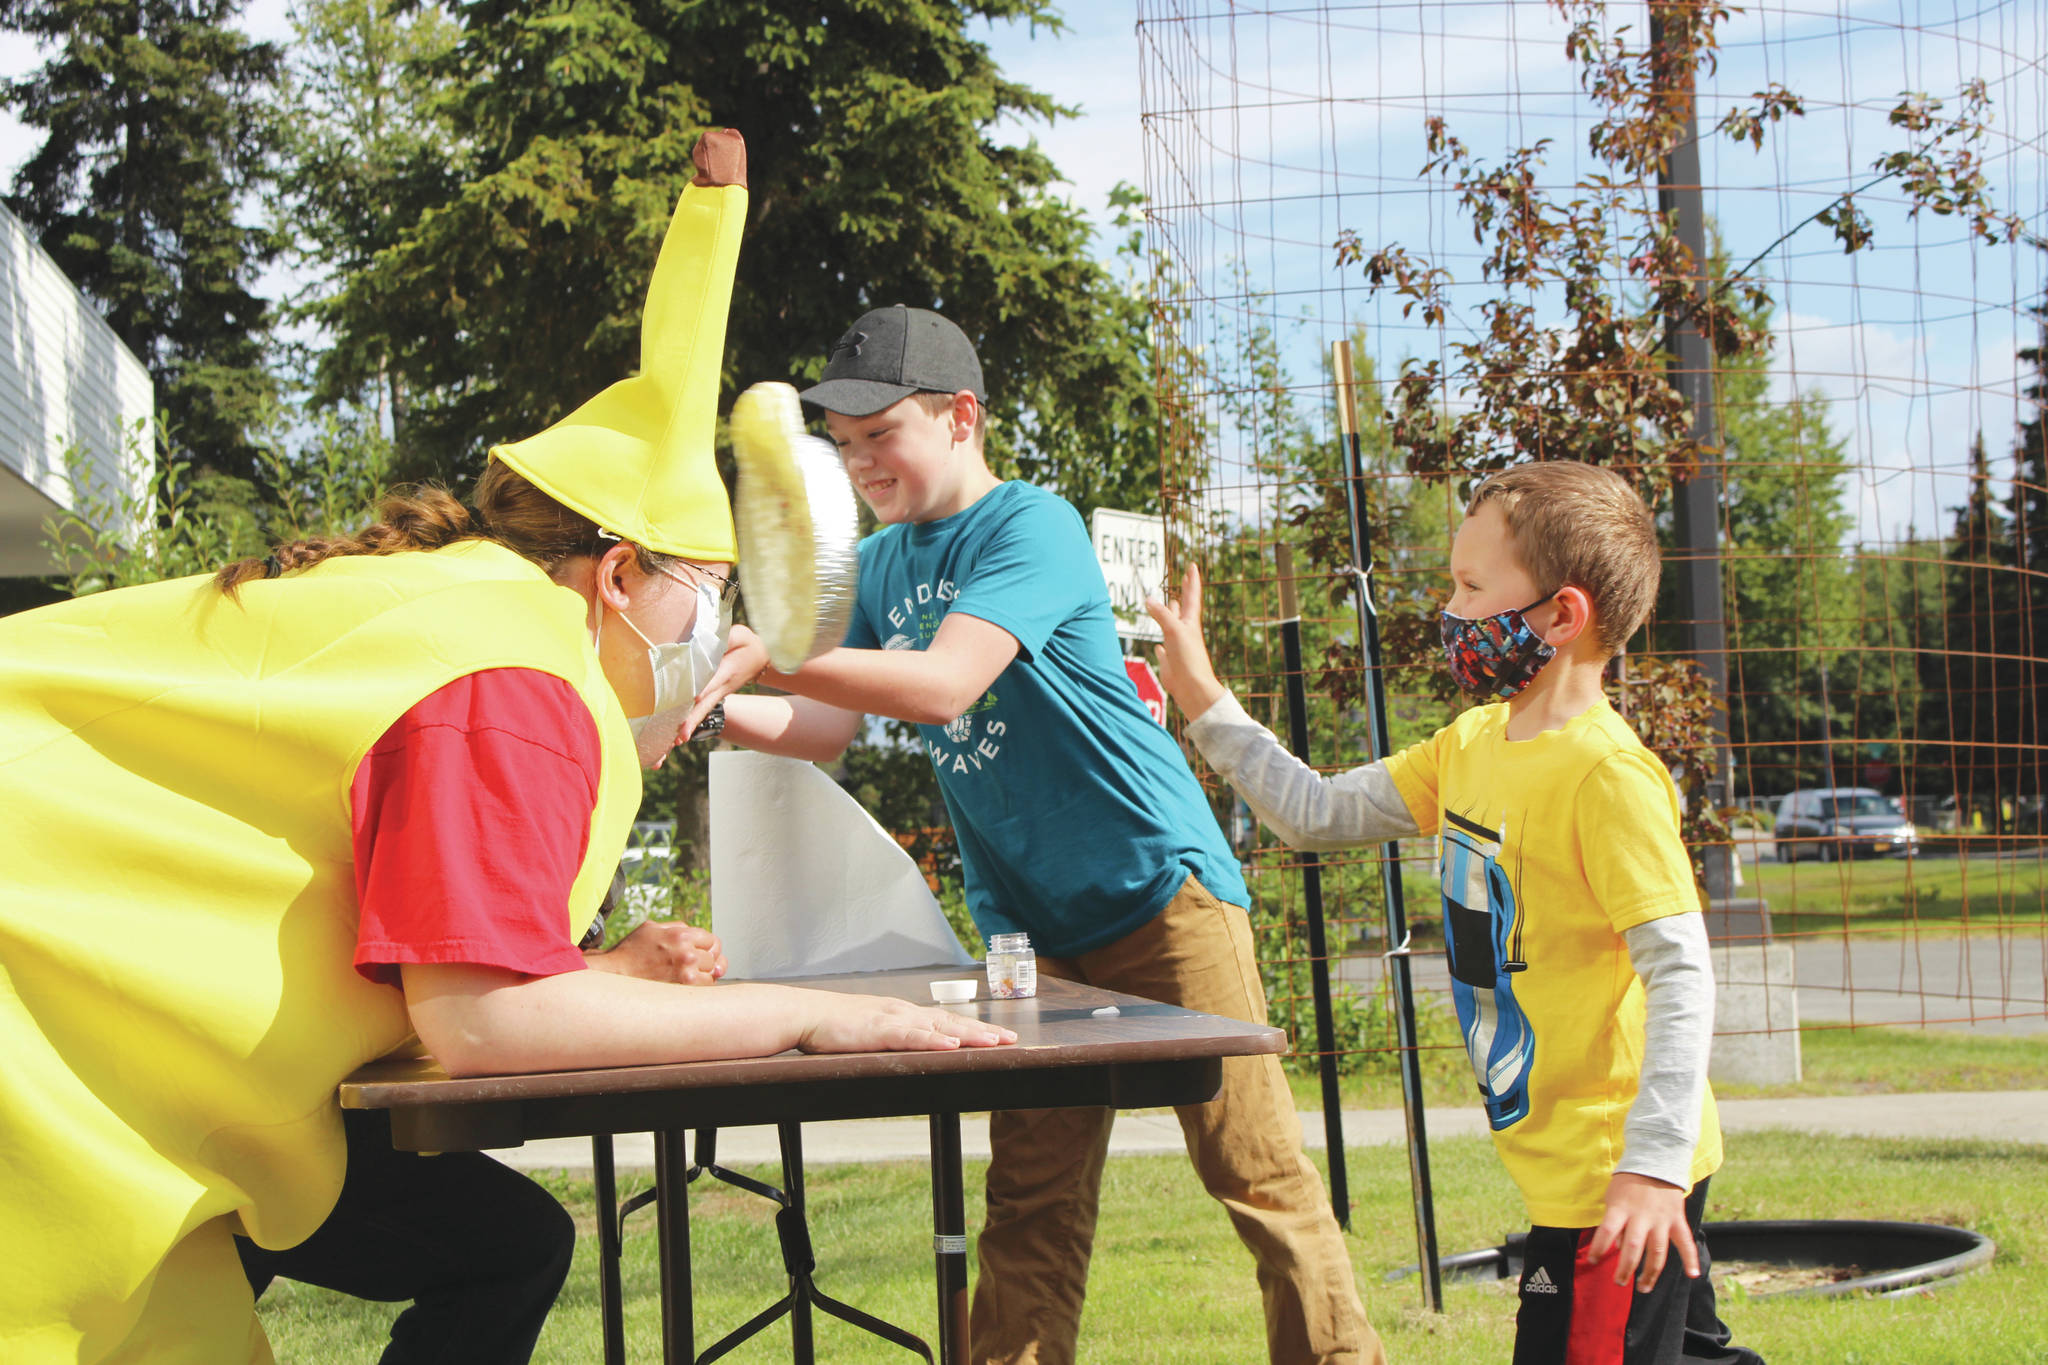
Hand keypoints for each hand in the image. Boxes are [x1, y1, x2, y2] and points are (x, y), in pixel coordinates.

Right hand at [583, 920, 727, 984]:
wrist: (615, 975)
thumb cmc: (631, 951)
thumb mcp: (652, 928)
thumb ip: (677, 927)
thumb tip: (697, 935)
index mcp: (681, 935)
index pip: (712, 940)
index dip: (708, 946)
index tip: (702, 951)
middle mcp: (687, 954)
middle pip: (713, 957)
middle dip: (704, 960)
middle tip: (690, 965)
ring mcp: (686, 975)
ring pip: (711, 974)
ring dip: (703, 975)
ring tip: (686, 975)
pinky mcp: (682, 991)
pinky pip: (704, 989)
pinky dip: (698, 987)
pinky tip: (684, 985)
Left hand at [682, 622, 770, 738]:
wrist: (762, 659)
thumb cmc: (748, 644)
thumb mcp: (741, 635)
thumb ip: (726, 637)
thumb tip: (708, 640)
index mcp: (728, 670)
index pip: (715, 680)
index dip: (705, 687)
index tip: (695, 697)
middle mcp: (723, 686)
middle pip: (706, 704)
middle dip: (694, 719)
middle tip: (682, 735)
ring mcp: (719, 693)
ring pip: (704, 710)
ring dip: (691, 725)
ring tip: (678, 741)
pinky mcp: (715, 695)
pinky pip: (702, 710)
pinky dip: (692, 722)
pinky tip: (679, 736)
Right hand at [797, 995, 1016, 1053]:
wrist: (805, 1014)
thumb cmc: (835, 1027)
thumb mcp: (872, 1033)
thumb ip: (893, 1040)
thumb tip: (912, 1053)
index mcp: (904, 1013)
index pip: (947, 1020)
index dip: (974, 1028)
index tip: (999, 1036)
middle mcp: (905, 1012)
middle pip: (952, 1021)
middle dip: (983, 1031)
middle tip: (1011, 1040)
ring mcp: (893, 1019)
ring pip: (939, 1026)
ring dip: (969, 1034)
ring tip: (994, 1042)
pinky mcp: (879, 1029)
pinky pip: (911, 1036)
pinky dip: (933, 1040)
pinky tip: (951, 1044)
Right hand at [1143, 564, 1226, 719]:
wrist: (1193, 688)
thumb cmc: (1189, 659)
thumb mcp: (1174, 631)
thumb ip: (1162, 614)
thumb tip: (1149, 599)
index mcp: (1190, 623)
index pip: (1191, 596)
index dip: (1192, 581)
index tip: (1192, 565)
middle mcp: (1185, 632)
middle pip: (1183, 609)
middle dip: (1183, 594)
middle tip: (1183, 580)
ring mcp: (1178, 646)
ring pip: (1173, 626)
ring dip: (1171, 615)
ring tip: (1170, 604)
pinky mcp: (1171, 661)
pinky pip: (1164, 650)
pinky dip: (1161, 646)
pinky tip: (1158, 646)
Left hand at [1585, 1172, 1698, 1289]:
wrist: (1655, 1162)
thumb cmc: (1628, 1184)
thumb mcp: (1613, 1198)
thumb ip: (1615, 1223)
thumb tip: (1617, 1248)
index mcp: (1621, 1208)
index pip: (1606, 1230)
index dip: (1599, 1247)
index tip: (1594, 1261)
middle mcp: (1641, 1215)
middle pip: (1633, 1246)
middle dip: (1626, 1268)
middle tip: (1619, 1282)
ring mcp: (1661, 1219)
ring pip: (1657, 1250)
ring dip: (1651, 1272)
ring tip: (1643, 1288)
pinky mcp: (1677, 1220)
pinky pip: (1685, 1241)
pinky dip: (1691, 1258)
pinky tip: (1692, 1275)